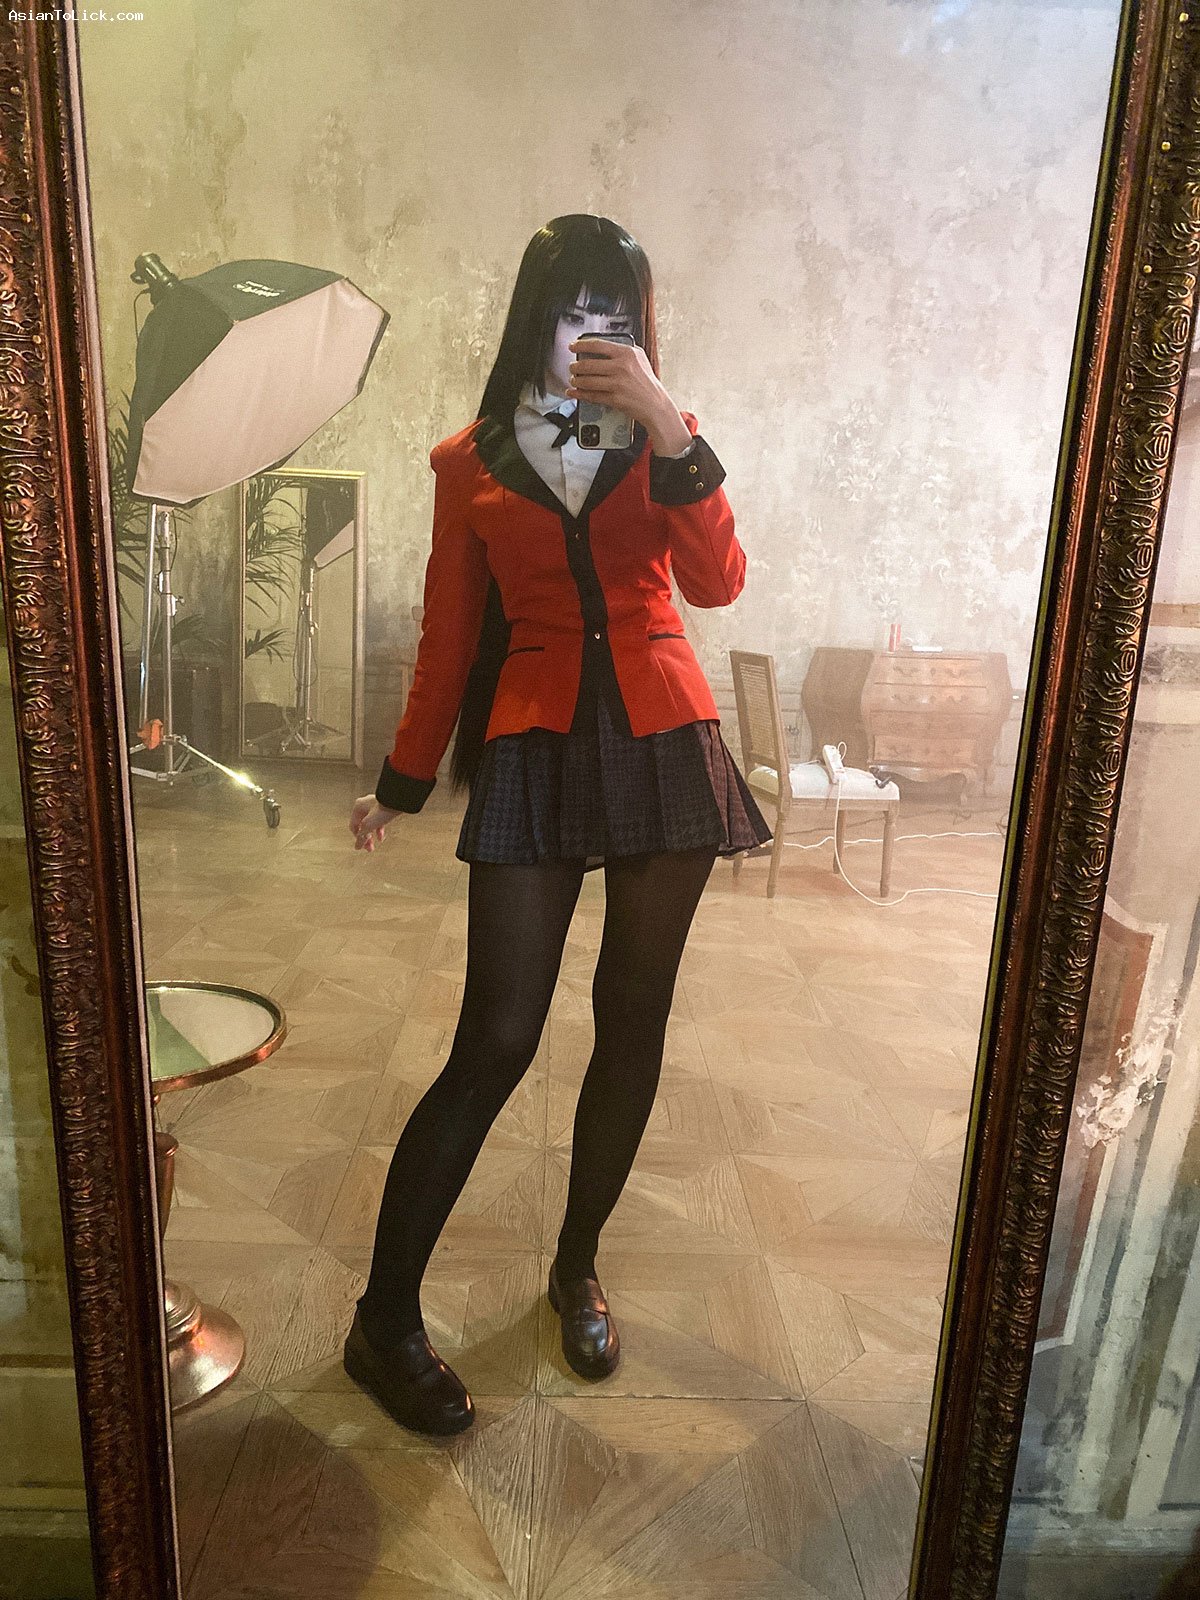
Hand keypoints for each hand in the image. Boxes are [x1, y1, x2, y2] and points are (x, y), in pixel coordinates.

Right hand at [350, 793, 399, 851]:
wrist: (399, 801)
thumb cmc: (382, 809)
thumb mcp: (369, 825)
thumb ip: (362, 837)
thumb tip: (357, 846)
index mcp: (358, 807)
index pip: (354, 826)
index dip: (357, 837)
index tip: (362, 846)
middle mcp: (365, 805)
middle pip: (362, 825)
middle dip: (366, 838)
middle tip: (370, 848)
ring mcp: (375, 806)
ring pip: (371, 824)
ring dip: (373, 834)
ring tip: (377, 843)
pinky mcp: (384, 808)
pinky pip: (378, 820)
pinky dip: (379, 829)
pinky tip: (382, 836)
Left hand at [566, 340, 691, 455]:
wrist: (655, 404)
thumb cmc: (647, 382)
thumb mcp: (639, 359)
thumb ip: (622, 351)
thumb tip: (600, 348)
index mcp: (626, 353)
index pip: (597, 345)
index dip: (581, 345)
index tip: (572, 346)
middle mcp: (621, 366)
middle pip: (588, 364)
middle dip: (575, 367)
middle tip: (572, 367)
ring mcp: (617, 383)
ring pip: (587, 380)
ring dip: (576, 380)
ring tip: (574, 380)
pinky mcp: (614, 398)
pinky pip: (591, 395)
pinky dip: (579, 394)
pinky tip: (574, 392)